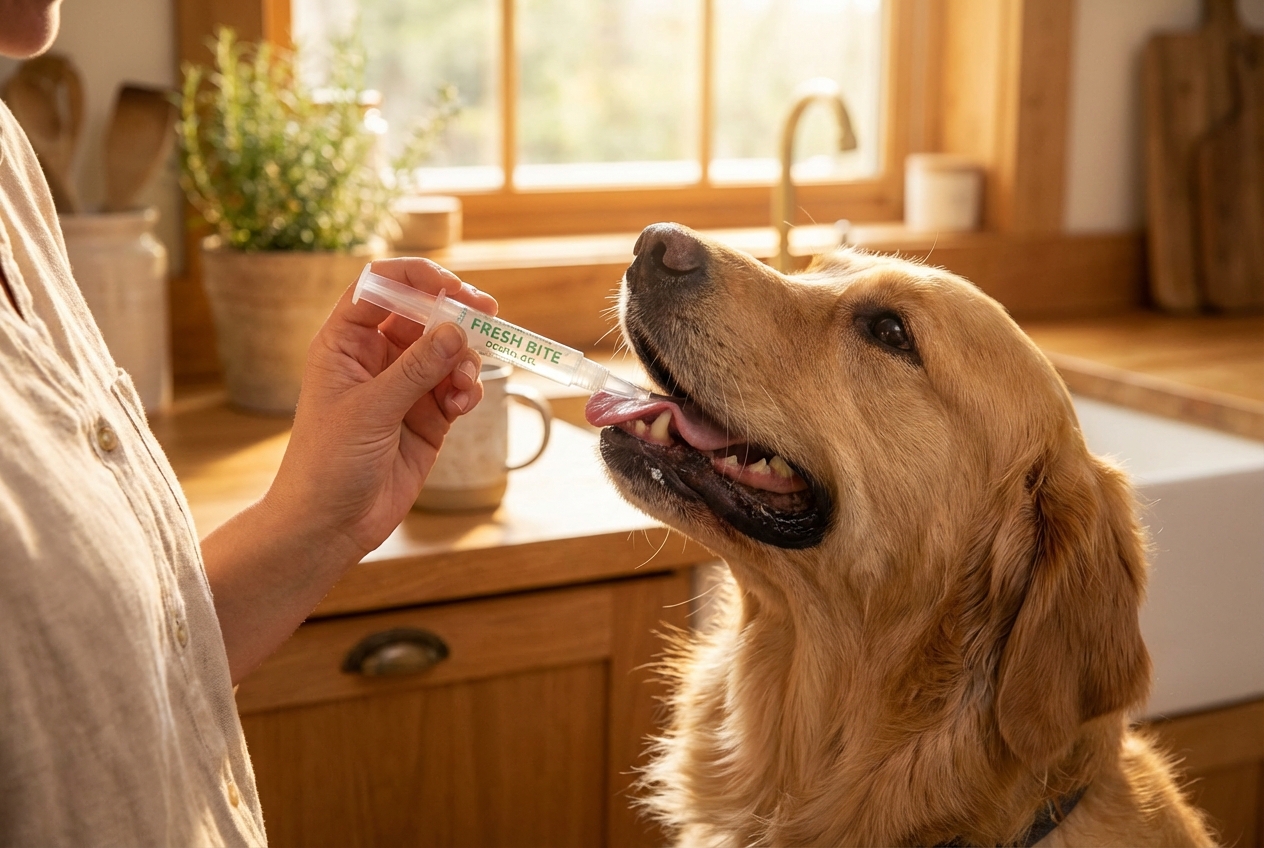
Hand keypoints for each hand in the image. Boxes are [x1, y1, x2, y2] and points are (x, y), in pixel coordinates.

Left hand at [267, 257, 498, 560]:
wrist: (329, 525)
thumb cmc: (327, 463)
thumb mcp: (371, 409)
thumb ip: (416, 368)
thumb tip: (457, 330)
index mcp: (346, 342)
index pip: (382, 287)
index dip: (417, 279)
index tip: (452, 287)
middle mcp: (376, 358)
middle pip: (424, 315)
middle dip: (456, 315)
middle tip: (487, 315)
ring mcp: (404, 387)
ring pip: (447, 351)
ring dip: (464, 360)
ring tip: (463, 386)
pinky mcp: (427, 417)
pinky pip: (457, 387)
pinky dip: (467, 390)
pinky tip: (462, 405)